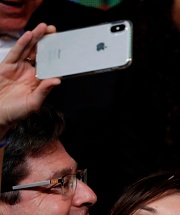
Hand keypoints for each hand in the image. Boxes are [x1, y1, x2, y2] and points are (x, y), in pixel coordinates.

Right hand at [0, 23, 60, 137]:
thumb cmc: (16, 112)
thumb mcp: (33, 103)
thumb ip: (44, 91)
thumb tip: (57, 80)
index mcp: (40, 81)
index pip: (51, 66)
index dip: (56, 56)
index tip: (64, 46)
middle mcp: (31, 72)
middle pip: (40, 54)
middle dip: (47, 42)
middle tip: (54, 30)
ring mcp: (19, 68)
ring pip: (29, 50)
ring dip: (36, 38)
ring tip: (44, 28)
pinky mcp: (7, 66)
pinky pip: (16, 53)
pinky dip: (22, 44)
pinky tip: (29, 36)